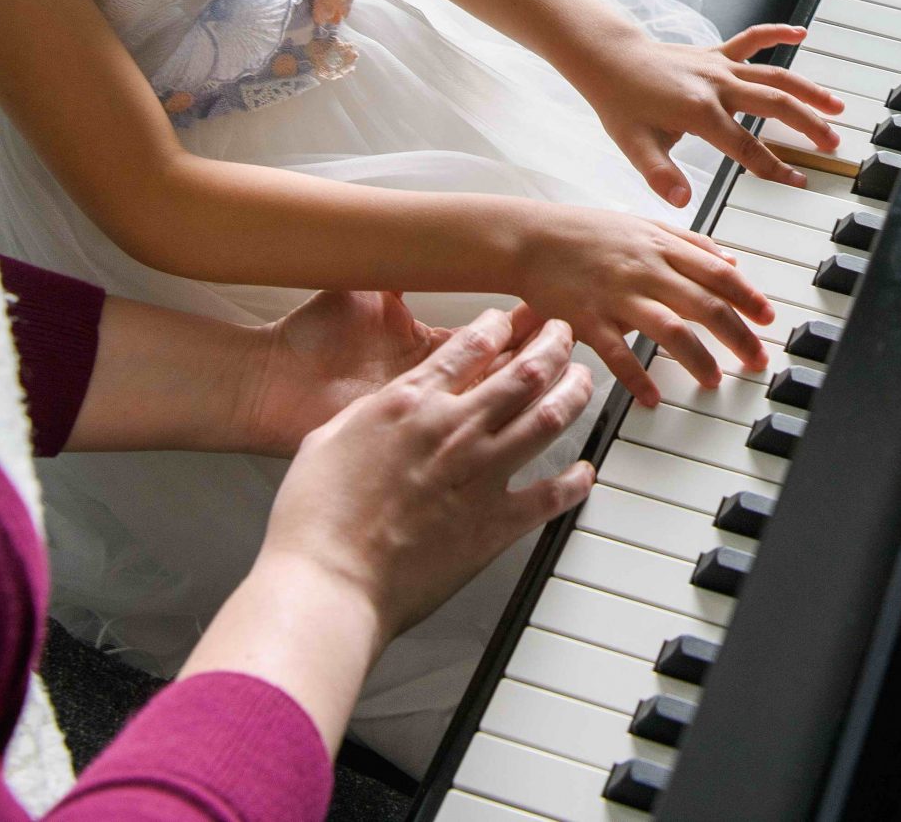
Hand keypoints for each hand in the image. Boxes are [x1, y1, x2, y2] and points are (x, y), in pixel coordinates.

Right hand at [254, 306, 595, 643]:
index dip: (501, 325)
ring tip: (585, 382)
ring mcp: (481, 474)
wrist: (328, 580)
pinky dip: (575, 482)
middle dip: (554, 344)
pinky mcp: (495, 523)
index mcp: (411, 403)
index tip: (512, 321)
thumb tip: (388, 404)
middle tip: (564, 335)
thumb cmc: (314, 518)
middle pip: (526, 370)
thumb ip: (369, 413)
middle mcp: (454, 429)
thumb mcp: (327, 438)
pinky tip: (583, 473)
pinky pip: (552, 495)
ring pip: (550, 417)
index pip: (472, 345)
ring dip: (576, 393)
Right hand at [503, 198, 773, 403]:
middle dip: (737, 335)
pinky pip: (618, 353)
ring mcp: (617, 294)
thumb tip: (732, 261)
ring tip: (713, 381)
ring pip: (669, 328)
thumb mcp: (644, 226)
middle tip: (756, 359)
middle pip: (704, 303)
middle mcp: (645, 268)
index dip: (748, 297)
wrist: (530, 238)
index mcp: (661, 246)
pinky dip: (638, 378)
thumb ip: (689, 243)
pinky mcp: (588, 318)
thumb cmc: (586, 234)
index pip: (717, 273)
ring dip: (697, 359)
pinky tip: (653, 398)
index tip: (768, 319)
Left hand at [577, 23, 847, 206]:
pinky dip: (777, 34)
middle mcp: (718, 85)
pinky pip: (752, 39)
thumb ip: (660, 175)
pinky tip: (801, 35)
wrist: (608, 58)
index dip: (775, 167)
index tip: (798, 181)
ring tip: (835, 106)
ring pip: (774, 75)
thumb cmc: (620, 102)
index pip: (747, 147)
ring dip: (807, 90)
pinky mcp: (716, 52)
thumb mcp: (634, 145)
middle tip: (833, 144)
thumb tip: (682, 201)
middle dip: (808, 126)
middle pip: (775, 105)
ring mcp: (720, 66)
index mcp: (701, 112)